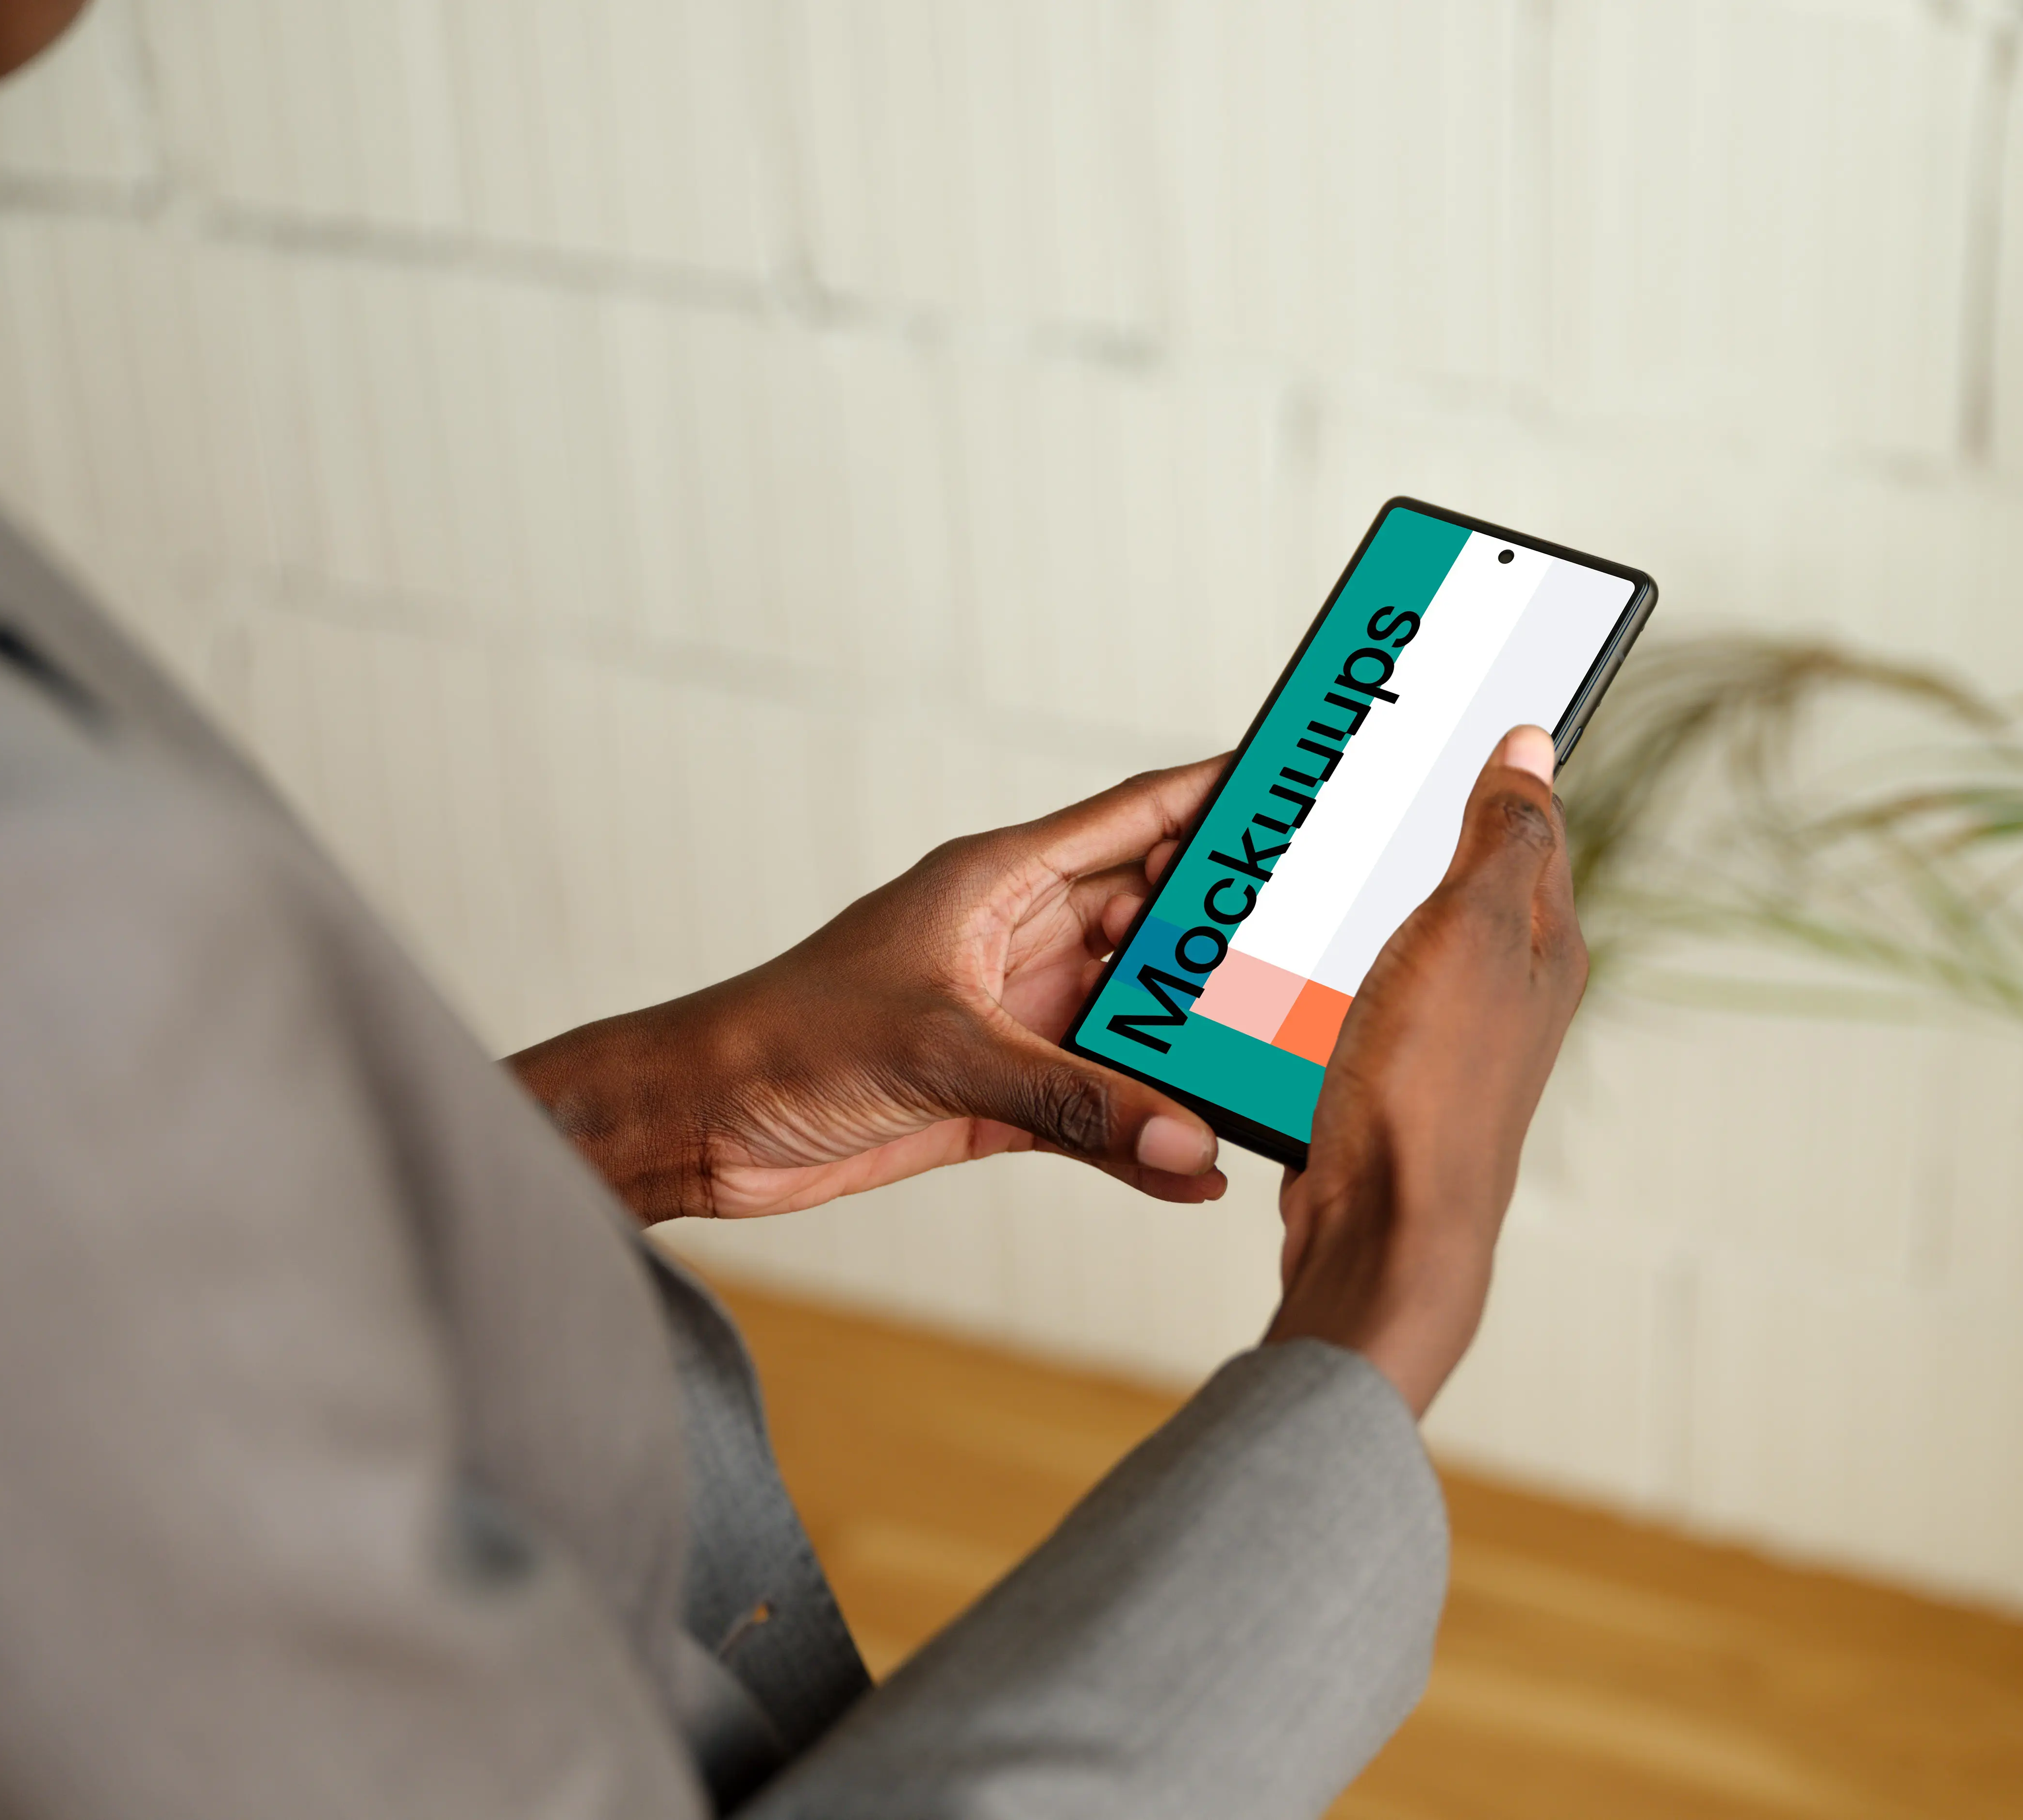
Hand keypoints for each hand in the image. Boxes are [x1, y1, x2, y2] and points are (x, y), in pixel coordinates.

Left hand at [509, 758, 1231, 1222]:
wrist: (703, 1121)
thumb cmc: (789, 1040)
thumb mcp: (941, 1053)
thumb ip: (1072, 1099)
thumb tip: (1186, 1140)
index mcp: (998, 883)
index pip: (1132, 820)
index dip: (1212, 798)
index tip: (1294, 785)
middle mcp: (1017, 942)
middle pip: (1150, 925)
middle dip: (1226, 934)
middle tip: (1319, 946)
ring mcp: (1013, 1020)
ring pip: (1131, 1023)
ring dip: (1189, 1050)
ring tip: (1274, 1066)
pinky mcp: (999, 1095)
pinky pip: (1094, 1114)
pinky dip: (1141, 1142)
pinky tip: (1195, 1171)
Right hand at [1262, 726, 1586, 1415]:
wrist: (1383, 1231)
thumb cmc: (1431, 1089)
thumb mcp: (1473, 931)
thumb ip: (1503, 836)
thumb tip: (1532, 744)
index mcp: (1542, 935)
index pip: (1524, 811)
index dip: (1479, 750)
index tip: (1429, 699)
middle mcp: (1503, 980)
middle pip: (1444, 864)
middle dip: (1390, 819)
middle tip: (1330, 774)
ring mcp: (1442, 1028)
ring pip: (1386, 924)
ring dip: (1337, 893)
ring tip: (1285, 859)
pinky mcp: (1384, 1068)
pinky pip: (1344, 986)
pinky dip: (1309, 959)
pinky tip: (1272, 951)